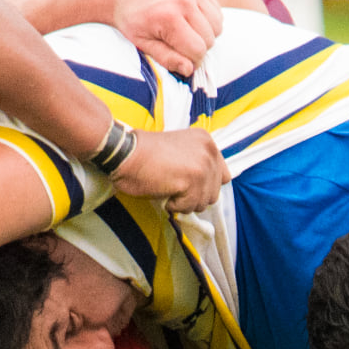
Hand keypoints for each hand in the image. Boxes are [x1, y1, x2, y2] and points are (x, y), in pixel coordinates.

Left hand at [107, 0, 222, 77]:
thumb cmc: (130, 18)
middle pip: (210, 38)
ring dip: (206, 35)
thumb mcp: (142, 42)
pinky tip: (190, 21)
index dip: (192, 61)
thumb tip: (189, 69)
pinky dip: (209, 21)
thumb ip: (166, 58)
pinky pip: (217, 11)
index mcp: (168, 16)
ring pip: (218, 25)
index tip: (181, 60)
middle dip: (198, 48)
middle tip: (180, 46)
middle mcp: (184, 0)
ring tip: (186, 34)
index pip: (198, 50)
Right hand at [110, 128, 227, 211]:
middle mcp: (209, 151)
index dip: (206, 186)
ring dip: (184, 203)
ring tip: (168, 189)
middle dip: (194, 196)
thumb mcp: (180, 150)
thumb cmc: (145, 154)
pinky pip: (189, 207)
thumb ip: (197, 162)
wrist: (125, 153)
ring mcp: (202, 165)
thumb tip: (206, 189)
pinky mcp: (192, 180)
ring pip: (203, 202)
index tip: (189, 186)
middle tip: (175, 189)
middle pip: (214, 192)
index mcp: (207, 141)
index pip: (223, 175)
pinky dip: (174, 206)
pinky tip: (164, 193)